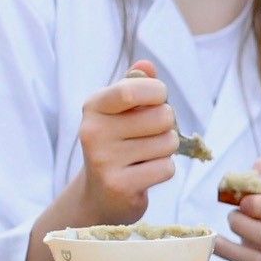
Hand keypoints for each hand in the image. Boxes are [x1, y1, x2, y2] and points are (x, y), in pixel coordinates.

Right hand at [70, 61, 178, 222]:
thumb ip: (135, 86)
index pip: (132, 90)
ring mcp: (103, 160)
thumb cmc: (117, 145)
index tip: (158, 100)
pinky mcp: (119, 185)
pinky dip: (163, 170)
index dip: (158, 93)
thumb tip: (146, 65)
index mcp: (93, 106)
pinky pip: (166, 168)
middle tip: (150, 136)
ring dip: (166, 150)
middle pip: (161, 117)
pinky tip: (144, 173)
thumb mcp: (121, 112)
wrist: (99, 195)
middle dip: (166, 126)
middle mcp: (93, 131)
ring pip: (167, 143)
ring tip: (145, 155)